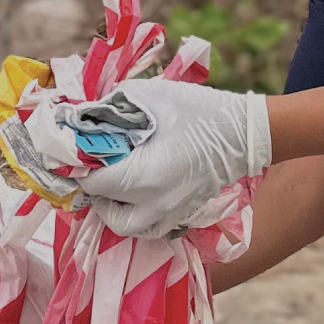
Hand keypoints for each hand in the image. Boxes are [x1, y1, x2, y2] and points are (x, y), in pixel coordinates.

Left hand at [72, 78, 270, 237]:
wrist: (245, 133)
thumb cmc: (196, 111)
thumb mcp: (148, 97)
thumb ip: (111, 106)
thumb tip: (85, 115)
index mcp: (141, 177)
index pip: (93, 184)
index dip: (81, 168)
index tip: (78, 153)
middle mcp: (153, 204)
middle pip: (108, 214)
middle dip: (96, 195)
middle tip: (96, 171)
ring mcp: (171, 214)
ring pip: (130, 227)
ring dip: (116, 209)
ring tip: (115, 185)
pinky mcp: (185, 214)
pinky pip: (151, 225)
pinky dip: (138, 214)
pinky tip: (139, 191)